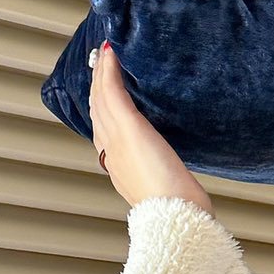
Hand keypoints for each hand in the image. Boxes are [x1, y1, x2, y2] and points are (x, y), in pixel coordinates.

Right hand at [89, 41, 214, 213]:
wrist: (175, 219)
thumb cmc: (178, 213)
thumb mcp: (165, 194)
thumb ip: (162, 182)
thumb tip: (174, 181)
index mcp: (119, 170)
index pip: (103, 132)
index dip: (101, 110)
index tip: (103, 94)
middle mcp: (112, 153)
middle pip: (96, 112)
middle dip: (95, 87)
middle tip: (98, 65)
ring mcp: (117, 139)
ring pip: (100, 98)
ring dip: (100, 73)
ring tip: (104, 55)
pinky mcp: (128, 127)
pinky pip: (112, 90)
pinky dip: (109, 70)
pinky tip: (111, 54)